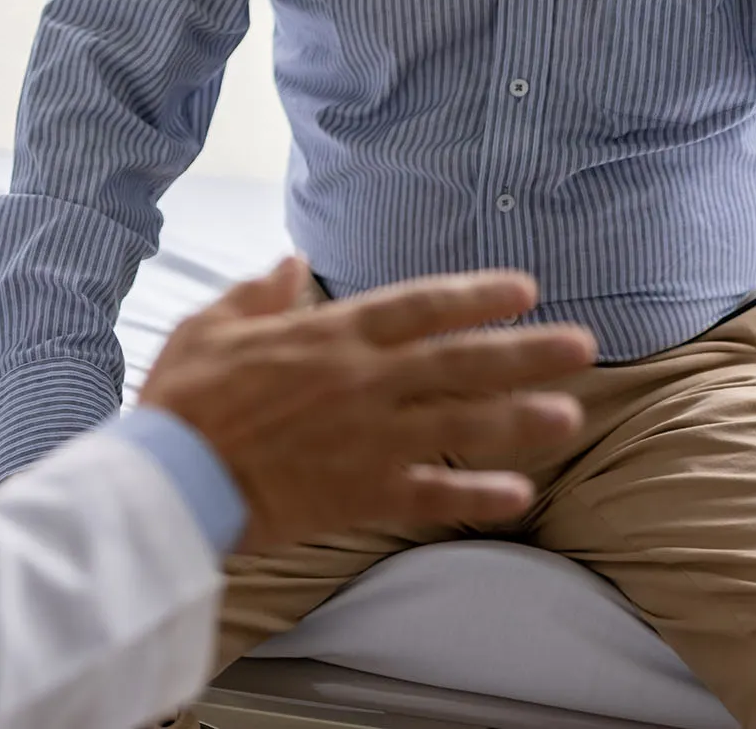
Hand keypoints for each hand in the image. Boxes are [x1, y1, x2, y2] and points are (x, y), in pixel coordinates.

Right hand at [138, 257, 593, 551]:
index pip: (419, 306)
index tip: (523, 289)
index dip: (474, 295)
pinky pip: (432, 493)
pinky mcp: (362, 493)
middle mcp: (364, 381)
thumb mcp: (212, 325)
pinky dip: (477, 494)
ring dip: (521, 420)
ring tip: (571, 416)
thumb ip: (260, 294)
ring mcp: (369, 439)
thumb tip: (292, 262)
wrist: (172, 476)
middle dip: (526, 353)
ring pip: (462, 424)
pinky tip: (521, 494)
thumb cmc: (184, 398)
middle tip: (583, 348)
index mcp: (329, 335)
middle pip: (461, 362)